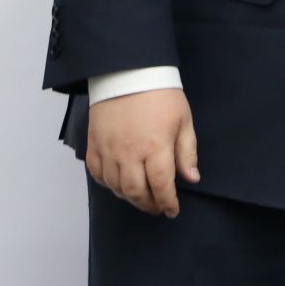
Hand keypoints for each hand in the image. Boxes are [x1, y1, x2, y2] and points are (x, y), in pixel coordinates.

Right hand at [86, 88, 199, 217]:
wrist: (129, 74)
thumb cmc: (161, 96)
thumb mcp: (184, 121)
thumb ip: (187, 152)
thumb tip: (191, 178)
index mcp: (156, 147)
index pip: (162, 186)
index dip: (167, 203)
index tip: (172, 211)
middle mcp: (129, 153)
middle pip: (136, 192)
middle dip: (148, 205)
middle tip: (157, 208)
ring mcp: (109, 151)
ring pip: (115, 187)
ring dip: (130, 198)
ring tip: (142, 198)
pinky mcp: (94, 146)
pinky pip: (98, 175)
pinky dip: (109, 185)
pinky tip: (120, 184)